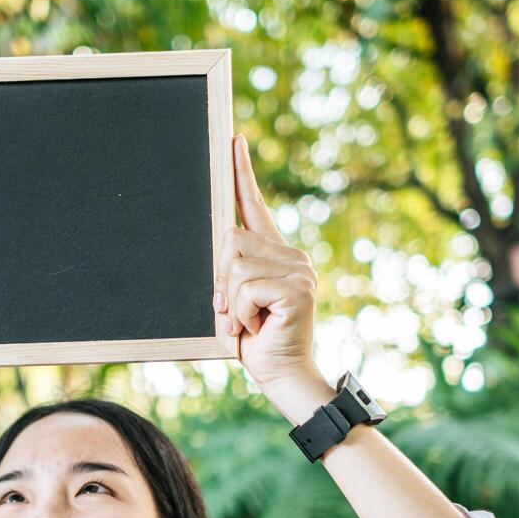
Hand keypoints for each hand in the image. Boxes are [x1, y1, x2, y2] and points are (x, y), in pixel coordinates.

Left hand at [215, 133, 322, 388]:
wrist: (284, 377)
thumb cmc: (256, 343)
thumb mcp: (235, 302)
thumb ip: (231, 273)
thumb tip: (222, 246)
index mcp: (274, 254)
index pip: (255, 206)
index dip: (242, 173)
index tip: (234, 140)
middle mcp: (290, 255)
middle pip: (231, 240)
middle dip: (220, 280)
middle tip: (234, 313)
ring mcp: (298, 269)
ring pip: (235, 264)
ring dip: (231, 301)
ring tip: (248, 322)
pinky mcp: (297, 288)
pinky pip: (246, 287)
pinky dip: (241, 313)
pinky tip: (257, 327)